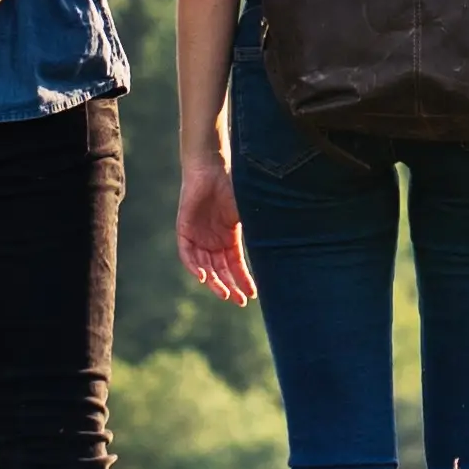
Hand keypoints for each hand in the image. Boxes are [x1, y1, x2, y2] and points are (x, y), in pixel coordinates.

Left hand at [176, 164, 254, 305]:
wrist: (212, 168)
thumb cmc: (234, 187)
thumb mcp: (249, 214)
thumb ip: (259, 231)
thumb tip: (283, 247)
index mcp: (229, 238)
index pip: (236, 266)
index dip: (243, 281)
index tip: (252, 295)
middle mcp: (213, 241)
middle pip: (220, 271)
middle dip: (229, 287)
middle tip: (238, 301)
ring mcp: (198, 237)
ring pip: (204, 267)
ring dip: (213, 282)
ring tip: (224, 293)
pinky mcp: (184, 231)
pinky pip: (187, 255)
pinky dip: (194, 267)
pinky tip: (203, 277)